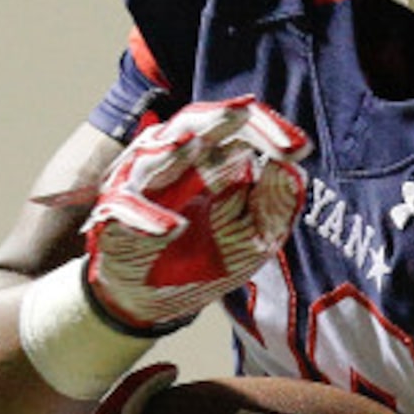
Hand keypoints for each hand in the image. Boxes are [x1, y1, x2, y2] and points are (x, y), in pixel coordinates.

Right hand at [82, 98, 310, 333]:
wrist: (155, 300)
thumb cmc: (208, 257)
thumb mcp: (255, 235)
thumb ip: (275, 202)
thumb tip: (292, 167)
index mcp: (211, 159)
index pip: (239, 130)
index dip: (266, 131)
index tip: (299, 147)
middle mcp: (172, 161)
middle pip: (193, 125)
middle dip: (218, 119)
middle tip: (244, 112)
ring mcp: (139, 186)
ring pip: (152, 159)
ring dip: (171, 152)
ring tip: (192, 143)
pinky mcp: (113, 219)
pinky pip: (125, 213)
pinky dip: (146, 221)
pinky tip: (173, 228)